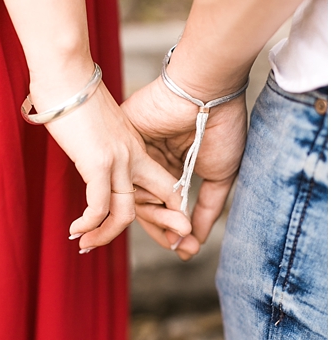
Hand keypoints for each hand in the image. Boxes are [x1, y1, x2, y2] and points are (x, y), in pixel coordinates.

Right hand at [33, 78, 192, 250]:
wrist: (67, 76)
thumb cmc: (74, 93)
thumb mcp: (97, 123)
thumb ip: (100, 141)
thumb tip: (88, 148)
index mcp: (136, 146)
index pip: (161, 184)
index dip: (161, 209)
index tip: (147, 227)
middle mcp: (133, 156)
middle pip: (155, 203)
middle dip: (157, 231)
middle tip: (134, 247)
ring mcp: (118, 161)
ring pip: (123, 214)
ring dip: (104, 235)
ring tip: (85, 244)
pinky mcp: (98, 163)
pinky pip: (99, 206)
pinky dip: (88, 223)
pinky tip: (76, 230)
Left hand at [122, 76, 247, 259]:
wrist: (209, 91)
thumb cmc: (222, 125)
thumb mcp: (219, 174)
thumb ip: (205, 208)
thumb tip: (193, 241)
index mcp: (169, 166)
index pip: (161, 205)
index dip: (171, 228)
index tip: (184, 248)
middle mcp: (147, 161)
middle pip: (145, 204)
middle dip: (163, 228)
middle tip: (179, 245)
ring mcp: (132, 152)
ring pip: (132, 196)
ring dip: (154, 219)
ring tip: (175, 233)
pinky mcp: (120, 140)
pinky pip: (118, 176)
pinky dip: (129, 198)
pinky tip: (143, 215)